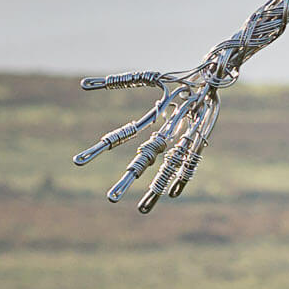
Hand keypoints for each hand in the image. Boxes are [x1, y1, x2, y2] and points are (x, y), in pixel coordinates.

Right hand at [72, 64, 232, 212]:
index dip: (101, 148)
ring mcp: (180, 139)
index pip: (121, 136)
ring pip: (164, 167)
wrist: (210, 80)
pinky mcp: (199, 140)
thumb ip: (118, 82)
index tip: (78, 162)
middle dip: (127, 179)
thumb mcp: (147, 79)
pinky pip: (190, 162)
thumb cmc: (178, 81)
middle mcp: (162, 136)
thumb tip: (83, 85)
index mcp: (149, 123)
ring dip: (155, 187)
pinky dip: (182, 176)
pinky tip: (173, 195)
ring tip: (142, 209)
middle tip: (110, 199)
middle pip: (141, 160)